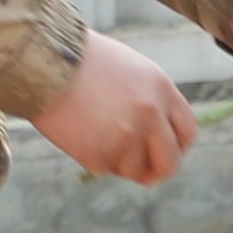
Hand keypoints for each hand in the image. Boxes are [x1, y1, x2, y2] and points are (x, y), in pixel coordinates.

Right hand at [31, 31, 194, 186]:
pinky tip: (78, 131)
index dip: (177, 146)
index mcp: (161, 89)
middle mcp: (150, 115)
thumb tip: (160, 136)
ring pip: (134, 170)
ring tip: (94, 132)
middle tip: (144, 172)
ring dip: (118, 161)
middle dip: (158, 171)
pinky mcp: (100, 154)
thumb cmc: (83, 61)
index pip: (188, 132)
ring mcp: (126, 137)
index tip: (164, 151)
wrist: (44, 61)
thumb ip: (151, 101)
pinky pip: (104, 168)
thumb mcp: (131, 71)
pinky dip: (93, 157)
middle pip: (170, 162)